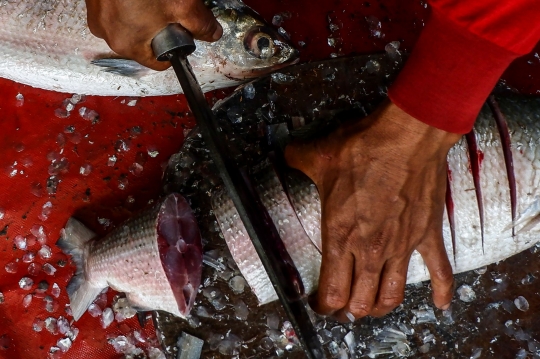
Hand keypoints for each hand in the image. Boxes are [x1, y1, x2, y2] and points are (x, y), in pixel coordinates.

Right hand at [85, 0, 222, 69]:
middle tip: (169, 9)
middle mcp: (107, 33)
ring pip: (129, 24)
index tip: (182, 35)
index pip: (158, 62)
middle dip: (160, 29)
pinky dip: (128, 3)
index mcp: (128, 44)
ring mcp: (97, 14)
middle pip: (144, 43)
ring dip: (144, 14)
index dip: (175, 49)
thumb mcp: (183, 6)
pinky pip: (116, 8)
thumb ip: (200, 24)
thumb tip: (212, 34)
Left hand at [285, 100, 460, 320]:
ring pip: (392, 295)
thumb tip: (286, 153)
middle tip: (343, 308)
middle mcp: (371, 249)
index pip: (332, 292)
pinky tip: (441, 305)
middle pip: (361, 301)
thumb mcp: (318, 156)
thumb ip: (297, 159)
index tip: (320, 304)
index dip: (324, 306)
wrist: (407, 137)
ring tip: (373, 308)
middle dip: (349, 311)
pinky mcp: (427, 235)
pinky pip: (439, 271)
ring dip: (381, 307)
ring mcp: (402, 246)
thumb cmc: (364, 149)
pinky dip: (441, 292)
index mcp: (341, 237)